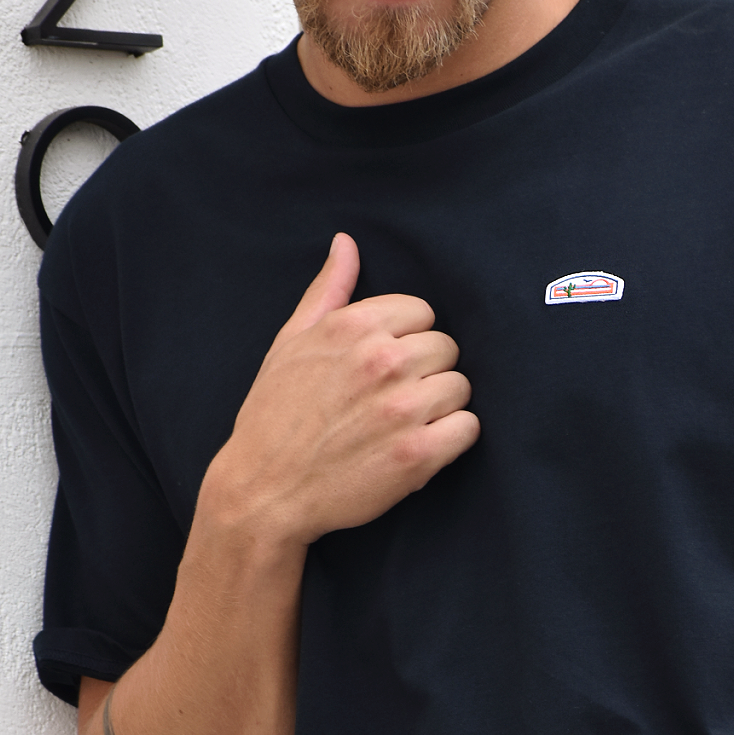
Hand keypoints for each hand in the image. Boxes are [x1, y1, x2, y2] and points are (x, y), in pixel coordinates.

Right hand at [206, 232, 479, 545]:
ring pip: (461, 388)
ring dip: (441, 409)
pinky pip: (469, 428)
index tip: (386, 370)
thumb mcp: (290, 343)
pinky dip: (453, 440)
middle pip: (446, 349)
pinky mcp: (417, 454)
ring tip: (406, 427)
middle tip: (394, 403)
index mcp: (353, 327)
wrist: (265, 490)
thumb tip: (346, 244)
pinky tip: (423, 448)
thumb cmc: (275, 417)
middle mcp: (382, 361)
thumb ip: (326, 292)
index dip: (408, 341)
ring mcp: (402, 407)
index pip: (422, 313)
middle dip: (427, 375)